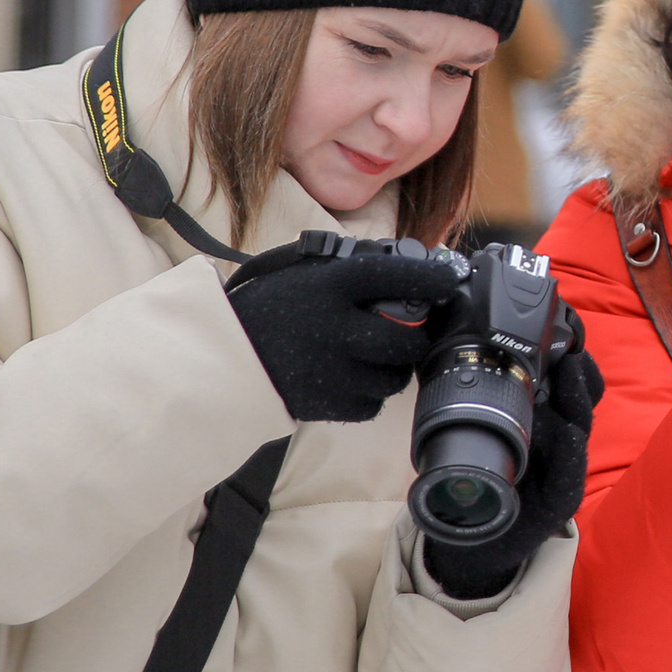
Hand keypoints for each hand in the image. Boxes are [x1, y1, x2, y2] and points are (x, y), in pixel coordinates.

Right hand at [227, 249, 463, 422]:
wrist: (222, 355)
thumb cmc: (269, 308)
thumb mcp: (304, 273)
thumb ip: (352, 270)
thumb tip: (411, 266)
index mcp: (328, 285)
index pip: (392, 275)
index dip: (429, 278)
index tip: (450, 281)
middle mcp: (334, 327)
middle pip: (406, 339)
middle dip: (416, 337)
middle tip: (411, 331)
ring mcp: (330, 371)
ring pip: (394, 377)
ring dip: (394, 367)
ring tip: (375, 354)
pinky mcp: (325, 405)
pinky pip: (372, 405)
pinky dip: (370, 394)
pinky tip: (353, 377)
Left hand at [424, 334, 604, 597]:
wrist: (472, 541)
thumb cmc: (481, 483)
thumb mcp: (482, 433)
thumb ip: (485, 402)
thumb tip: (468, 354)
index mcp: (547, 423)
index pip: (574, 384)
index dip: (574, 358)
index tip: (562, 331)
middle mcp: (562, 444)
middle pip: (585, 400)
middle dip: (581, 371)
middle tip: (569, 347)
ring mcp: (565, 472)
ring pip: (581, 428)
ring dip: (578, 398)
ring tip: (569, 371)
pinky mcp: (560, 502)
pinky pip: (570, 473)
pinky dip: (570, 450)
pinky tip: (566, 430)